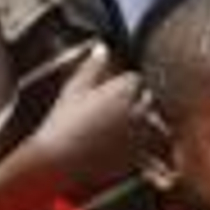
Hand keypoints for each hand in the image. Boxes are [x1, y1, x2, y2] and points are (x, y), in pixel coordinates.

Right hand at [31, 45, 158, 196]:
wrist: (58, 161)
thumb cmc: (62, 123)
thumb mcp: (74, 90)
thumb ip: (92, 67)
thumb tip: (103, 48)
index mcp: (123, 91)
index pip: (135, 78)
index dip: (124, 83)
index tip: (111, 89)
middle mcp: (137, 112)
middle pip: (147, 98)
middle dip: (136, 99)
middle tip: (114, 107)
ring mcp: (140, 135)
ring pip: (151, 123)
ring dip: (141, 122)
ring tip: (120, 127)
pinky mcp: (138, 157)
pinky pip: (148, 147)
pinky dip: (140, 145)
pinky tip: (122, 146)